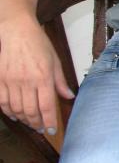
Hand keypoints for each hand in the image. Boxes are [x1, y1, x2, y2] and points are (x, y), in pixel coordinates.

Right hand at [0, 16, 74, 132]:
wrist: (16, 31)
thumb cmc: (39, 44)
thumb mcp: (55, 61)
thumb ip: (60, 81)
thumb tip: (69, 97)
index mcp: (43, 77)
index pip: (47, 106)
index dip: (49, 121)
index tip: (51, 131)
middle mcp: (26, 81)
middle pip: (30, 111)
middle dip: (36, 123)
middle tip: (41, 129)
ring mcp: (10, 81)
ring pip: (16, 109)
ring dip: (23, 119)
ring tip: (30, 123)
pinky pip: (2, 102)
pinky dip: (8, 112)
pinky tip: (14, 116)